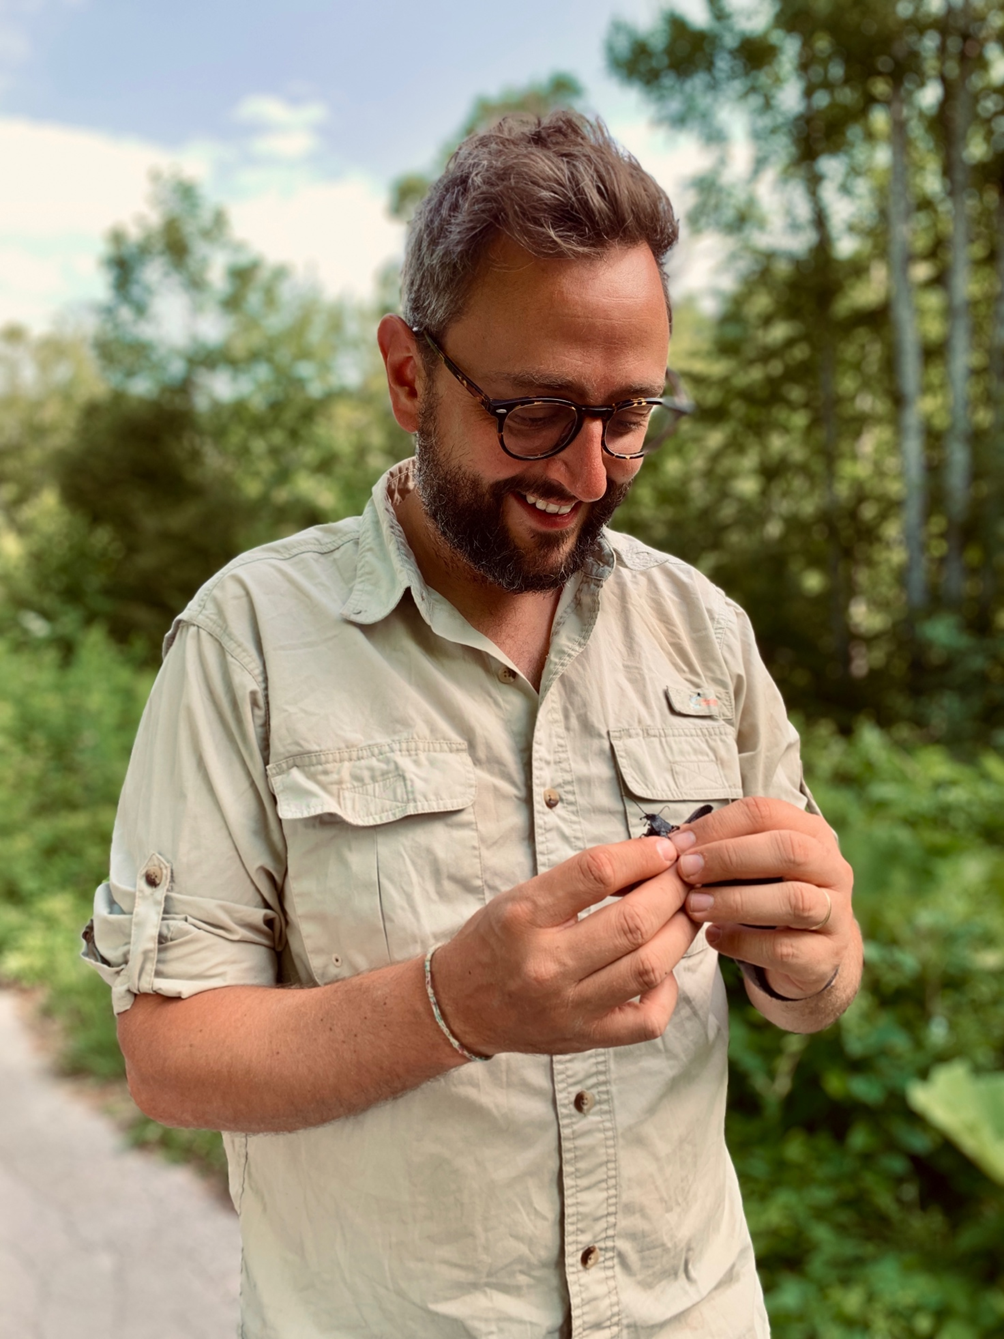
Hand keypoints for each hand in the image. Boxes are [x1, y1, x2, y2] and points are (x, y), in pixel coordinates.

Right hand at [431, 837, 697, 1056]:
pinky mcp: (586, 1037)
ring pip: (650, 966)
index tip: (665, 848)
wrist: (461, 1006)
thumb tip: (650, 858)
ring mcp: (569, 1006)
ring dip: (680, 932)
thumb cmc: (497, 941)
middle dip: (672, 891)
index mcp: (524, 915)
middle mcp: (546, 963)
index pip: (595, 872)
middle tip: (686, 877)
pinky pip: (648, 1019)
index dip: (642, 855)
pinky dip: (668, 988)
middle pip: (633, 921)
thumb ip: (580, 879)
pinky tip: (663, 966)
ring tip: (685, 912)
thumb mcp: (522, 896)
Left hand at [671, 797, 854, 1000]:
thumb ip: (720, 849)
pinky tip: (714, 937)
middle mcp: (831, 869)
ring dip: (736, 901)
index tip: (678, 845)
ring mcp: (835, 914)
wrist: (809, 957)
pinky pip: (785, 948)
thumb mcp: (751, 866)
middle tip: (686, 871)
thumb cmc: (768, 896)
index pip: (765, 813)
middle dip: (730, 858)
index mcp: (810, 833)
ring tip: (694, 906)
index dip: (718, 825)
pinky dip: (743, 943)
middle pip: (788, 850)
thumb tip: (671, 844)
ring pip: (793, 900)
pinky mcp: (825, 956)